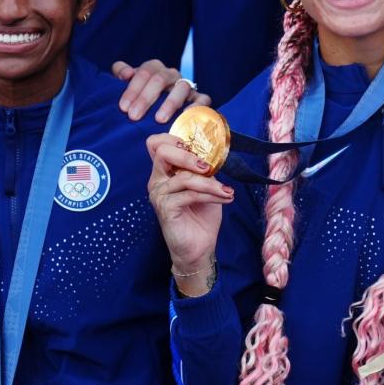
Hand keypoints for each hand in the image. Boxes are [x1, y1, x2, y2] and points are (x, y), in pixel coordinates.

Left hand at [113, 59, 210, 122]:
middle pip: (159, 79)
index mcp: (155, 68)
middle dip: (145, 98)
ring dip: (169, 103)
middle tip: (134, 116)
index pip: (144, 73)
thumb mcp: (129, 82)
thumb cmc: (141, 95)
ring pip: (182, 87)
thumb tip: (126, 73)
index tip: (123, 108)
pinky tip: (184, 116)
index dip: (132, 89)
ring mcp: (187, 85)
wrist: (161, 107)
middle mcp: (172, 74)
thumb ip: (121, 72)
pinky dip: (196, 106)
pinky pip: (203, 99)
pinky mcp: (200, 98)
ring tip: (159, 119)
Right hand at [146, 132, 232, 295]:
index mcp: (165, 171)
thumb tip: (214, 154)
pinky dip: (211, 194)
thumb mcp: (207, 185)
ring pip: (184, 177)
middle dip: (189, 155)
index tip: (197, 147)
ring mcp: (159, 194)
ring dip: (211, 183)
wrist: (199, 246)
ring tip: (227, 191)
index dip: (174, 138)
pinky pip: (190, 194)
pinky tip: (225, 197)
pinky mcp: (165, 209)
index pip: (156, 143)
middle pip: (162, 152)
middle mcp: (157, 180)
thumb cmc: (201, 215)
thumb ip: (203, 169)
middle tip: (209, 166)